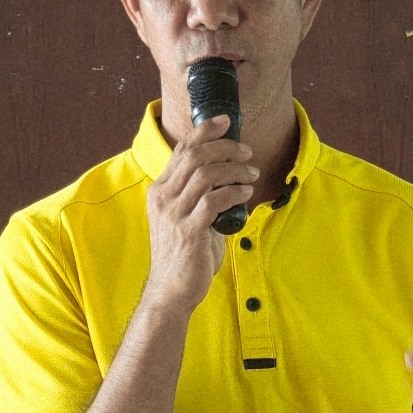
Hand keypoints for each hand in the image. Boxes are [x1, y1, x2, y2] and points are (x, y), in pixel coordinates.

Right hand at [143, 115, 256, 311]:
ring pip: (206, 174)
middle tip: (246, 152)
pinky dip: (234, 192)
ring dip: (234, 170)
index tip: (226, 121)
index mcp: (160, 191)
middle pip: (195, 155)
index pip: (182, 149)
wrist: (170, 291)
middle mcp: (163, 198)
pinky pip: (214, 201)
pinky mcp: (189, 231)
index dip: (205, 130)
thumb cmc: (183, 256)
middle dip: (225, 147)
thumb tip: (229, 182)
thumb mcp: (186, 219)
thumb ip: (201, 199)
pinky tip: (246, 194)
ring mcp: (174, 214)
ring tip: (251, 174)